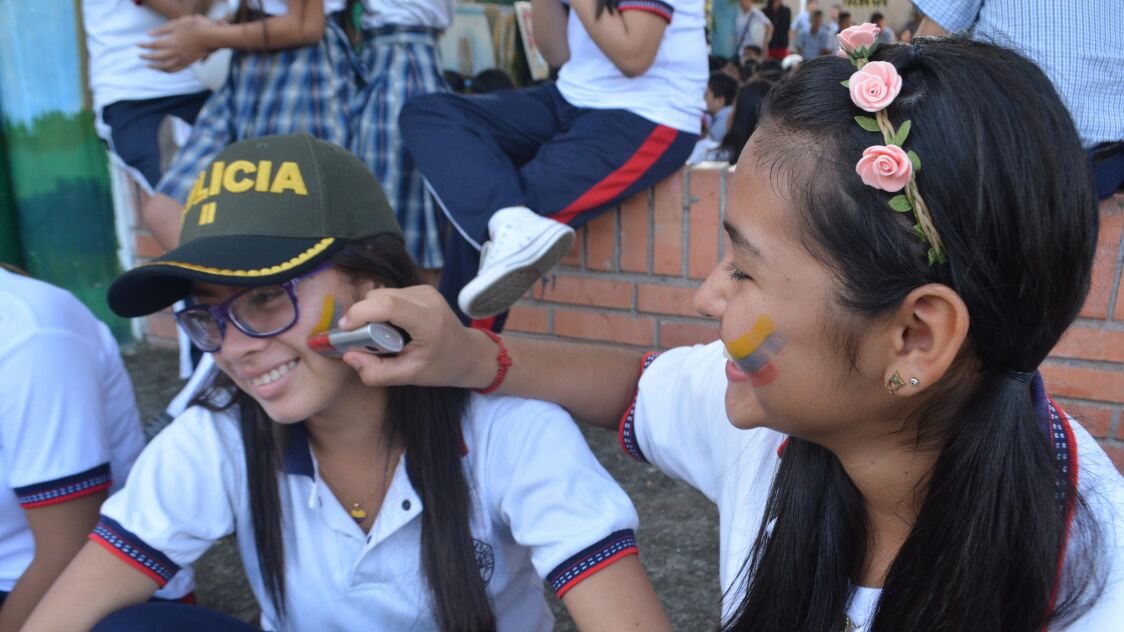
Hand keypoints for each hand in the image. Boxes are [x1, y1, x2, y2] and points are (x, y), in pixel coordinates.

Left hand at [140, 15, 215, 72]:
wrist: (211, 37)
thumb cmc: (195, 28)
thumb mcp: (177, 24)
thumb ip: (162, 29)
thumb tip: (149, 34)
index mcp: (172, 42)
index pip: (153, 46)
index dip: (144, 45)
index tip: (138, 45)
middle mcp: (176, 53)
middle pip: (157, 57)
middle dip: (147, 57)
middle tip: (140, 56)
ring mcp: (182, 59)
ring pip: (165, 66)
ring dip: (155, 66)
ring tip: (148, 65)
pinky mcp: (188, 63)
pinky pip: (175, 69)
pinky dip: (167, 70)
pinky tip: (163, 69)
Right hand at [338, 285, 492, 388]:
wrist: (468, 353)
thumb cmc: (441, 367)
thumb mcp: (409, 376)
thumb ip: (377, 372)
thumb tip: (348, 356)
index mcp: (428, 321)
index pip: (387, 305)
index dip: (360, 314)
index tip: (345, 330)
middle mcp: (427, 299)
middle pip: (379, 297)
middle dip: (363, 317)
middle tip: (365, 341)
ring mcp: (425, 290)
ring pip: (381, 294)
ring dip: (372, 314)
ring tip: (384, 337)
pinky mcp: (422, 288)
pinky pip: (389, 294)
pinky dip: (382, 310)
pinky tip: (393, 328)